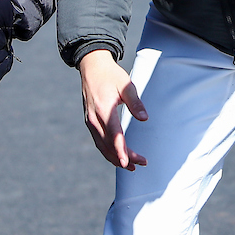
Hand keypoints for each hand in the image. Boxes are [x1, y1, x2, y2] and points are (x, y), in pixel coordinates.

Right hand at [78, 49, 147, 169]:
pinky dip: (107, 151)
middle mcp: (95, 118)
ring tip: (130, 167)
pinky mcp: (90, 121)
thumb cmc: (111, 75)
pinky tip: (117, 156)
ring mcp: (90, 121)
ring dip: (115, 158)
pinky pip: (98, 141)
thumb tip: (144, 118)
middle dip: (124, 157)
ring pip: (102, 146)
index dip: (121, 150)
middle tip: (141, 163)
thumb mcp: (126, 84)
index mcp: (104, 109)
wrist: (92, 67)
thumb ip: (135, 102)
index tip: (128, 162)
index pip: (114, 134)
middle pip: (109, 144)